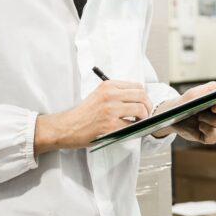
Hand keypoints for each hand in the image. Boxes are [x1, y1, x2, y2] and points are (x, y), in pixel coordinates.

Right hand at [34, 79, 151, 154]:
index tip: (144, 103)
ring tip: (139, 122)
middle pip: (142, 96)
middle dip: (148, 106)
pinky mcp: (110, 125)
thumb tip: (138, 99)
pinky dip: (135, 128)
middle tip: (146, 114)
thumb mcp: (98, 95)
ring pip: (140, 110)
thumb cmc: (83, 114)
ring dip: (144, 117)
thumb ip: (116, 93)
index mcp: (108, 86)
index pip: (137, 86)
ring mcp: (111, 110)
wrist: (66, 127)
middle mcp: (110, 95)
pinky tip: (131, 129)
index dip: (144, 96)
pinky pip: (132, 125)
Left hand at [150, 82, 215, 143]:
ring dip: (212, 120)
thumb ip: (213, 89)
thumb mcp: (199, 91)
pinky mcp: (209, 138)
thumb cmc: (188, 101)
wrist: (173, 114)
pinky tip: (200, 125)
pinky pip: (214, 136)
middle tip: (214, 106)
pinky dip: (208, 130)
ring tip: (200, 116)